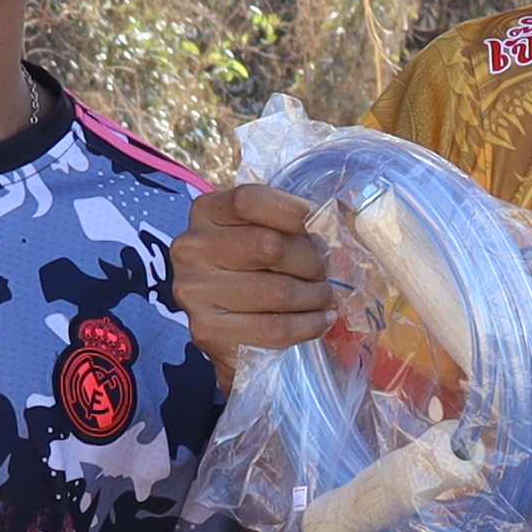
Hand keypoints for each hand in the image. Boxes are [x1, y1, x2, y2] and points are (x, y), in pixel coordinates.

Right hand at [171, 182, 338, 366]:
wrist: (229, 332)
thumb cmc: (254, 270)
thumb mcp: (263, 232)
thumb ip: (289, 220)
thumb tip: (339, 215)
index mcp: (205, 213)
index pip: (250, 200)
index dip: (294, 211)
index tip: (322, 228)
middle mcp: (191, 248)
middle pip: (269, 246)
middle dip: (311, 262)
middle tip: (325, 273)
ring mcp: (194, 291)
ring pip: (277, 291)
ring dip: (315, 296)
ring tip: (325, 298)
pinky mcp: (206, 331)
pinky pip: (275, 328)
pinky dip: (309, 325)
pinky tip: (321, 320)